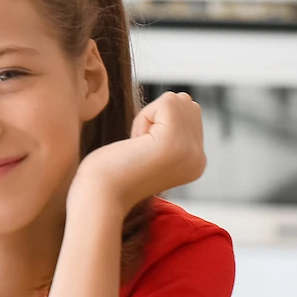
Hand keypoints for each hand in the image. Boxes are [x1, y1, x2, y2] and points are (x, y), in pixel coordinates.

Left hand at [73, 91, 205, 212]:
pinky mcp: (175, 141)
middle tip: (138, 149)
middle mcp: (199, 158)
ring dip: (147, 118)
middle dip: (155, 117)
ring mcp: (190, 150)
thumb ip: (170, 128)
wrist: (98, 197)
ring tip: (137, 147)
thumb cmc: (110, 172)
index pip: (188, 115)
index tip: (142, 153)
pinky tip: (136, 144)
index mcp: (194, 162)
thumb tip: (184, 99)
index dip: (157, 125)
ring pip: (176, 101)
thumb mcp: (150, 148)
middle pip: (186, 104)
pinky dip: (143, 118)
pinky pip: (167, 102)